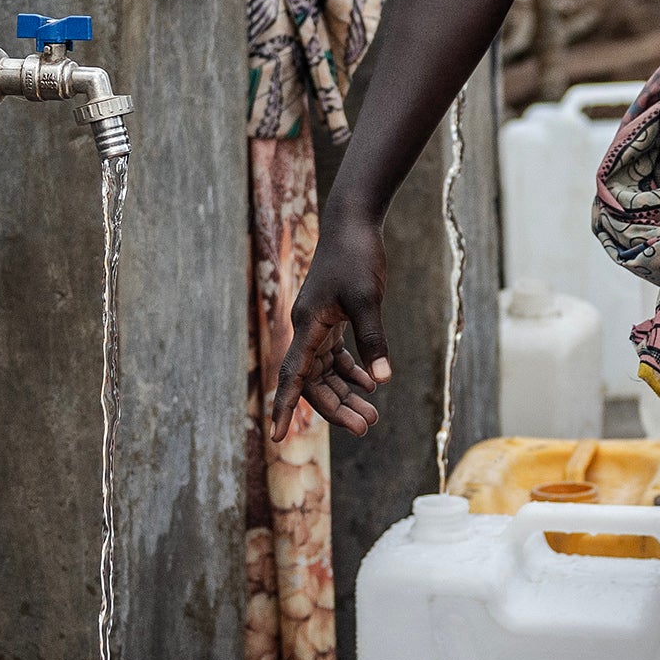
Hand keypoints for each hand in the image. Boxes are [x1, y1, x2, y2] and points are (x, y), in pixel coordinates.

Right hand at [274, 208, 392, 436]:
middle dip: (336, 407)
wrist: (353, 223)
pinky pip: (336, 355)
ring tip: (373, 416)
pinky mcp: (332, 318)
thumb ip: (374, 340)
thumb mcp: (368, 299)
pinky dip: (352, 371)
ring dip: (347, 393)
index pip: (293, 376)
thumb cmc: (357, 256)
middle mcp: (308, 329)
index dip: (286, 407)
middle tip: (366, 427)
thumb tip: (382, 381)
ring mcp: (319, 324)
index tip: (278, 436)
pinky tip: (371, 384)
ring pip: (326, 371)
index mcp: (308, 326)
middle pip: (314, 381)